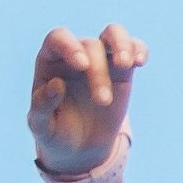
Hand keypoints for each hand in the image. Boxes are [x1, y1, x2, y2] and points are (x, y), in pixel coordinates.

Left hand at [28, 23, 146, 174]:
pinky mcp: (122, 68)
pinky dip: (139, 49)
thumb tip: (56, 84)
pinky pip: (133, 47)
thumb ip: (42, 106)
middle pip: (89, 46)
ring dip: (121, 45)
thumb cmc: (56, 133)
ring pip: (113, 33)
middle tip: (102, 101)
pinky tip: (140, 62)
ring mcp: (100, 58)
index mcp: (49, 62)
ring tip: (126, 65)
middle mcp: (75, 54)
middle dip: (98, 72)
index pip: (58, 39)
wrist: (80, 149)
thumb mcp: (42, 127)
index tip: (82, 65)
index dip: (70, 46)